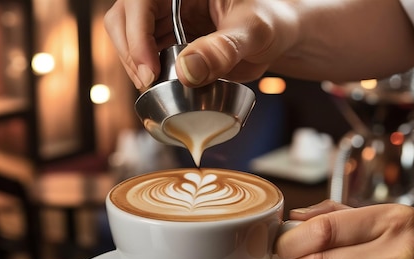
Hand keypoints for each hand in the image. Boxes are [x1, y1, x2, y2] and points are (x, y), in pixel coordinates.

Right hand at [104, 0, 413, 89]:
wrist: (287, 36)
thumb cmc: (278, 21)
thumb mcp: (255, 31)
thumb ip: (223, 49)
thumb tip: (186, 70)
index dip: (135, 31)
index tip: (149, 67)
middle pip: (126, 16)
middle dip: (132, 50)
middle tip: (148, 83)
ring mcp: (168, 15)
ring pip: (130, 35)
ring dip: (137, 63)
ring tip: (154, 87)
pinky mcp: (171, 36)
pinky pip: (146, 52)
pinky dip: (147, 71)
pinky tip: (160, 85)